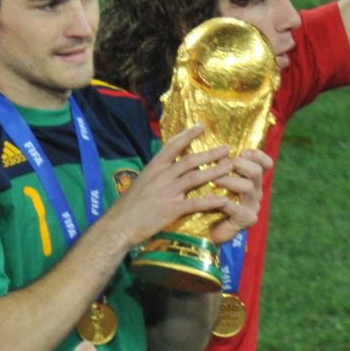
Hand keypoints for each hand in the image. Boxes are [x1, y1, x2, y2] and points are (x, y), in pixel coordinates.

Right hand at [102, 125, 238, 247]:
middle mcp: (161, 175)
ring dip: (215, 171)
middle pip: (190, 160)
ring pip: (196, 177)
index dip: (188, 135)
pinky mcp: (171, 209)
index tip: (202, 126)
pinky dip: (210, 201)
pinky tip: (223, 200)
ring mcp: (167, 191)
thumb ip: (156, 173)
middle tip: (227, 148)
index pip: (173, 145)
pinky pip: (195, 203)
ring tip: (230, 167)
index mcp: (153, 167)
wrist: (119, 224)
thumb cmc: (129, 205)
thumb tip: (167, 166)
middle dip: (210, 153)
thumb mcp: (142, 181)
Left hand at [207, 148, 272, 244]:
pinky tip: (208, 198)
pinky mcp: (246, 220)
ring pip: (248, 187)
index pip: (265, 164)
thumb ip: (217, 165)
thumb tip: (212, 149)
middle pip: (257, 172)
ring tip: (214, 180)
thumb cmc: (207, 201)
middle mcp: (255, 191)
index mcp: (251, 179)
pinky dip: (221, 201)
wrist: (204, 230)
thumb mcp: (213, 179)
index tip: (242, 151)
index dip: (258, 155)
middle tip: (222, 163)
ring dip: (229, 181)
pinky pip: (236, 208)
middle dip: (239, 164)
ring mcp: (252, 206)